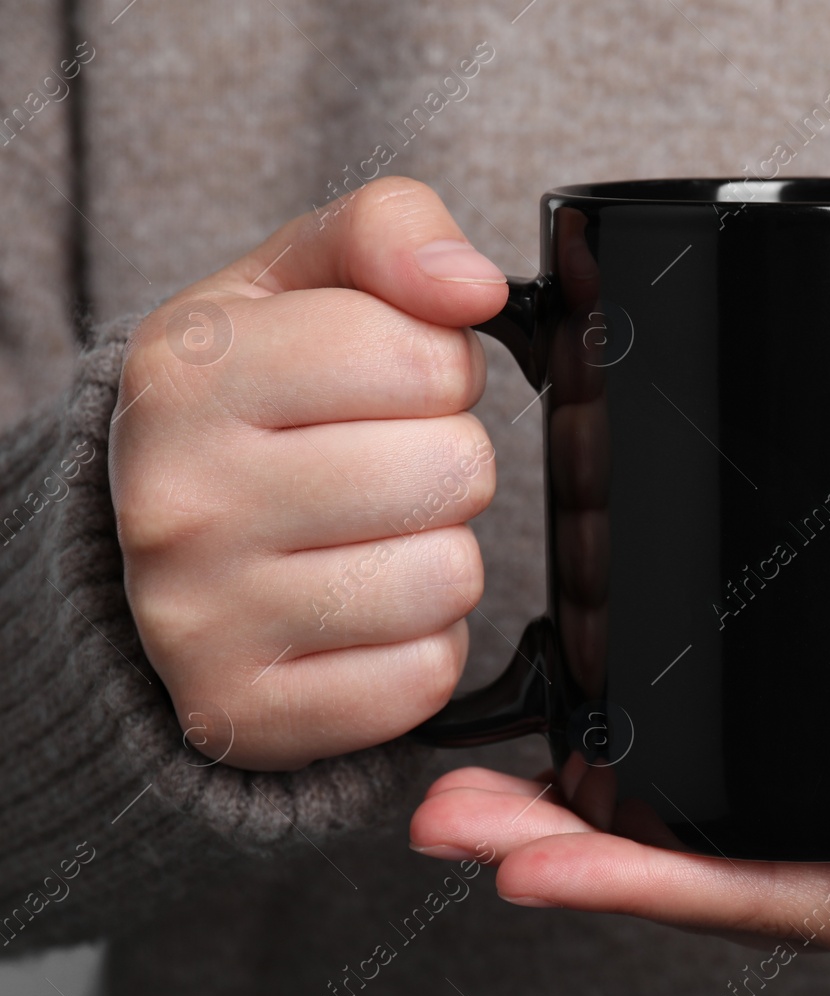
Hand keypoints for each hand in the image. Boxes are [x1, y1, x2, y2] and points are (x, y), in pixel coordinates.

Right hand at [111, 177, 508, 770]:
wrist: (147, 546)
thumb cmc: (249, 406)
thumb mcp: (295, 285)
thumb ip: (387, 234)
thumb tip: (469, 283)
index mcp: (187, 372)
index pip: (421, 355)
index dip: (440, 365)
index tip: (394, 383)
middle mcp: (180, 501)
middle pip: (451, 470)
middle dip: (447, 461)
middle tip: (385, 465)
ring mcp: (203, 621)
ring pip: (447, 579)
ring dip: (438, 555)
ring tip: (370, 538)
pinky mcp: (246, 714)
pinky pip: (421, 676)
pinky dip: (417, 647)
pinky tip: (357, 616)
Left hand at [409, 643, 829, 966]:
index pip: (761, 901)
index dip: (644, 884)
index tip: (533, 861)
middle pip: (698, 879)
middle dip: (566, 853)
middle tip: (448, 819)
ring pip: (705, 841)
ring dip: (585, 821)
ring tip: (474, 798)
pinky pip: (747, 794)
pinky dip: (655, 781)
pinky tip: (591, 759)